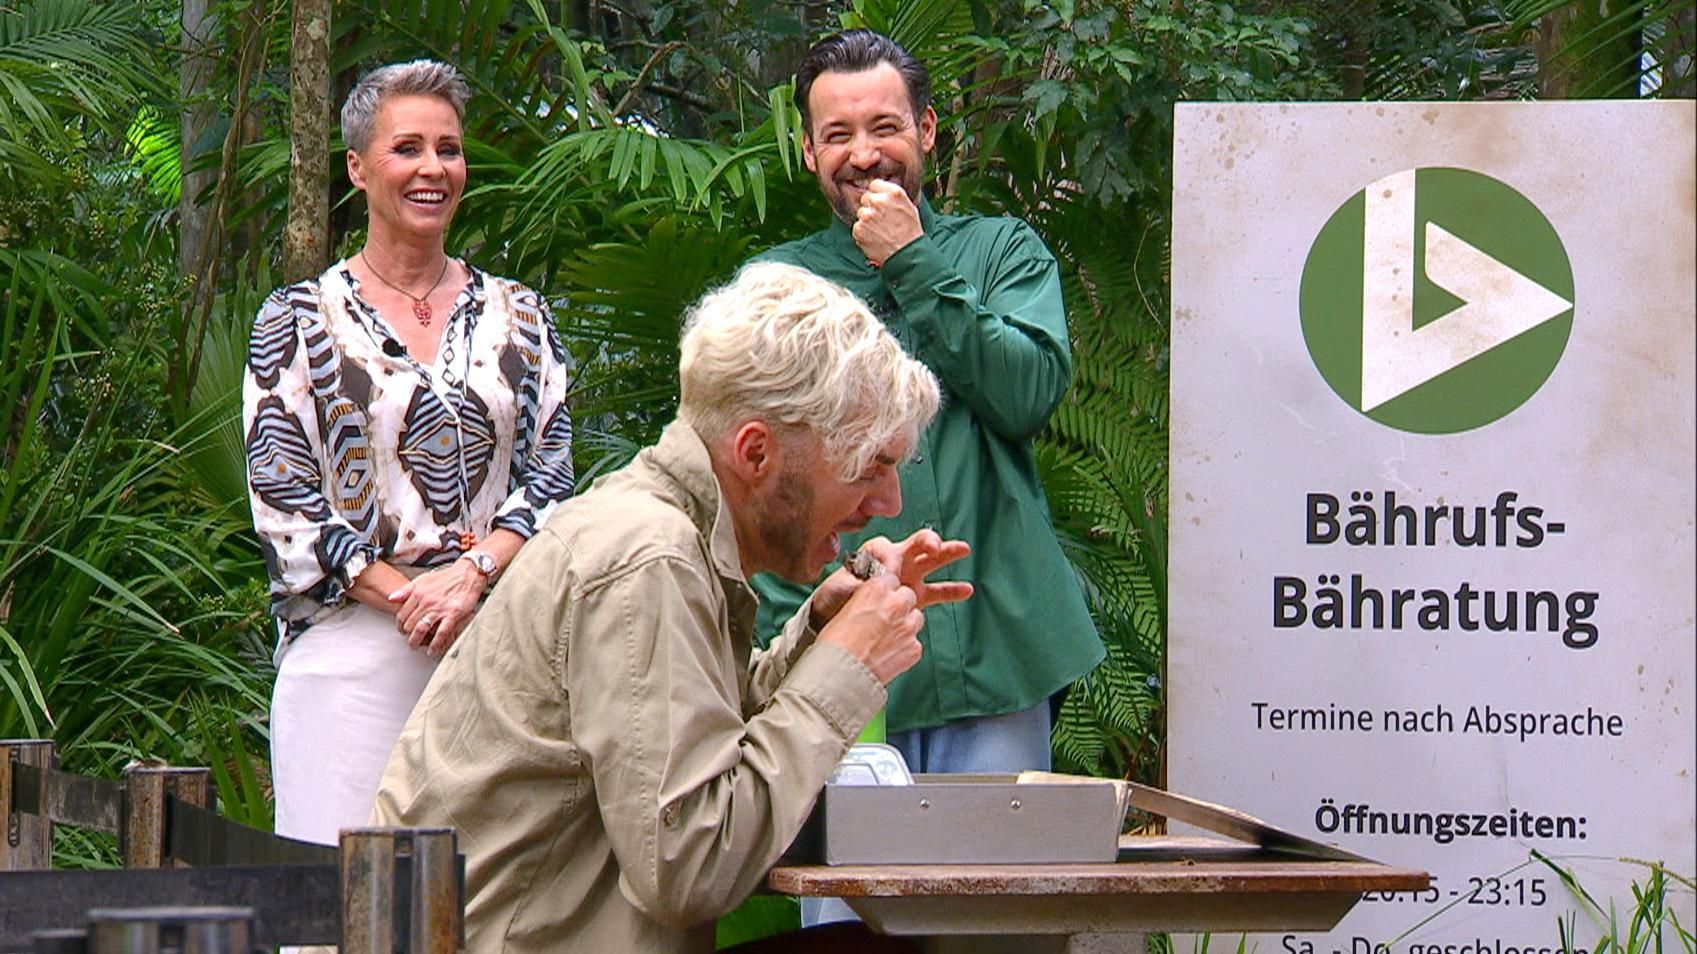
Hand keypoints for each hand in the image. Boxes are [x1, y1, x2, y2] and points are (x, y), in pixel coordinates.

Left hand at [389, 561, 485, 655]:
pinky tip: (432, 650)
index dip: (400, 625)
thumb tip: (391, 598)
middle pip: (409, 624)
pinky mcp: (453, 614)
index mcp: (418, 593)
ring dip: (416, 641)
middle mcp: (426, 602)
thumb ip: (405, 590)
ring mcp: (439, 609)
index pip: (402, 614)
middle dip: (407, 635)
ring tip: (415, 646)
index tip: (402, 630)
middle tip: (409, 639)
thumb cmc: (446, 577)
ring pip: (421, 629)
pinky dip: (435, 644)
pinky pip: (441, 633)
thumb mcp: (422, 579)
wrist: (467, 574)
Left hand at [809, 530, 972, 628]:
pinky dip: (952, 590)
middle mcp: (895, 561)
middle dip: (928, 541)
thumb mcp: (842, 584)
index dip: (886, 556)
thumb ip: (860, 578)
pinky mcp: (915, 597)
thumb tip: (877, 574)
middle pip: (916, 544)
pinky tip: (967, 589)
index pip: (885, 547)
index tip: (884, 569)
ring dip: (947, 554)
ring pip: (931, 561)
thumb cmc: (834, 599)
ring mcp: (907, 578)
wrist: (836, 620)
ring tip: (964, 549)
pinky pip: (937, 592)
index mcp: (874, 554)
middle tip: (936, 545)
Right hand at [815, 574, 923, 684]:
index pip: (891, 579)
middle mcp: (896, 604)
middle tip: (885, 620)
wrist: (840, 675)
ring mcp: (908, 627)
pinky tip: (888, 655)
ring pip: (916, 618)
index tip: (880, 600)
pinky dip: (905, 648)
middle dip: (899, 606)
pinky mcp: (914, 648)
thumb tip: (872, 604)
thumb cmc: (835, 645)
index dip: (885, 591)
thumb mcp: (845, 610)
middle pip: (908, 596)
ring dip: (905, 625)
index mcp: (876, 589)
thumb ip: (866, 601)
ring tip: (886, 639)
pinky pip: (915, 643)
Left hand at [851, 179, 922, 265]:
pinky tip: (875, 238)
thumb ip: (893, 195)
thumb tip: (882, 190)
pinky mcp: (859, 229)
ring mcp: (867, 215)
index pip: (874, 184)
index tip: (880, 203)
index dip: (877, 194)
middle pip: (865, 198)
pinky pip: (857, 227)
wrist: (907, 254)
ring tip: (880, 231)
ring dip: (867, 221)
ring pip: (861, 213)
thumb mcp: (909, 207)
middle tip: (882, 220)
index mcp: (892, 193)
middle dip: (871, 207)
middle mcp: (878, 201)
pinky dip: (863, 233)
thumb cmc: (910, 232)